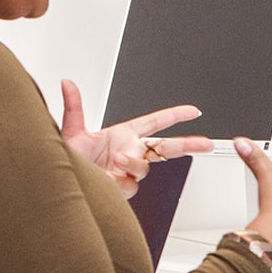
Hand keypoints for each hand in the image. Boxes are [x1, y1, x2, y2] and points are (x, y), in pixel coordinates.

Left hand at [60, 79, 217, 197]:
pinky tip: (109, 178)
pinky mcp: (123, 188)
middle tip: (207, 144)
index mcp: (122, 135)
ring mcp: (127, 172)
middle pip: (166, 148)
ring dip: (133, 163)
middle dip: (189, 144)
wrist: (64, 184)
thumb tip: (68, 84)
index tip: (193, 111)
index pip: (155, 122)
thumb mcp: (71, 132)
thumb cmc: (70, 160)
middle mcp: (129, 152)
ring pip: (144, 168)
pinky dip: (121, 180)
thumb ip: (74, 107)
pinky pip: (131, 184)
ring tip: (116, 161)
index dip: (174, 116)